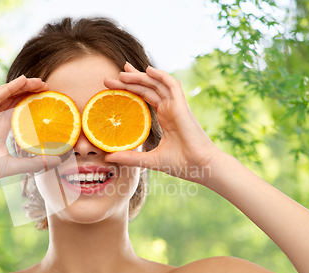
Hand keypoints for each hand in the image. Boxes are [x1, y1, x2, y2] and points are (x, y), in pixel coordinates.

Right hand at [0, 75, 61, 192]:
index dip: (34, 103)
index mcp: (3, 127)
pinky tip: (23, 80)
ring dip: (24, 85)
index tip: (50, 100)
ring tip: (40, 82)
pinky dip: (10, 87)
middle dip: (32, 91)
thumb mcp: (14, 165)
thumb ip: (35, 163)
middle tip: (49, 87)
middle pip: (16, 98)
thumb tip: (57, 160)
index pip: (21, 110)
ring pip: (8, 94)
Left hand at [102, 63, 223, 184]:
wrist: (201, 167)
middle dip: (130, 80)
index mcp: (164, 118)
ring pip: (156, 84)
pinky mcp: (182, 106)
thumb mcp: (150, 160)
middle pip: (148, 88)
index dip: (131, 88)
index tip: (115, 84)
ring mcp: (176, 106)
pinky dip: (161, 76)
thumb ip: (131, 157)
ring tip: (122, 72)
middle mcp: (169, 109)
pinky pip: (172, 85)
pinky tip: (147, 70)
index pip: (145, 97)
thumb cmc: (182, 164)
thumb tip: (108, 158)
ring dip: (140, 76)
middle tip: (110, 77)